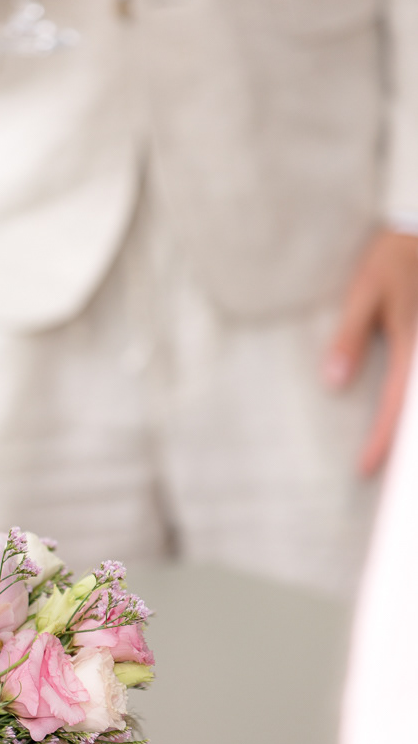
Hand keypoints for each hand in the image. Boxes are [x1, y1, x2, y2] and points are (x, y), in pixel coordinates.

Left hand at [323, 229, 417, 474]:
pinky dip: (410, 406)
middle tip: (392, 484)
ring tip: (396, 463)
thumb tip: (334, 383)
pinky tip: (403, 422)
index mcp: (415, 348)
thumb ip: (350, 337)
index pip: (398, 409)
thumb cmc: (393, 258)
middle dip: (405, 450)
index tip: (364, 469)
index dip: (381, 442)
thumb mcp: (364, 292)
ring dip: (408, 428)